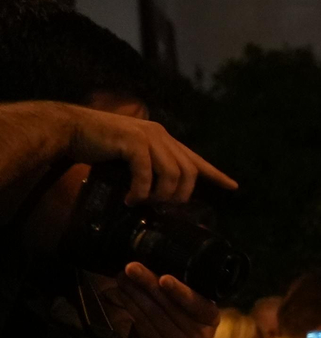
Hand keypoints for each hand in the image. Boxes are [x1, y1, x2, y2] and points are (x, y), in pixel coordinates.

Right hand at [57, 102, 237, 203]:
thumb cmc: (97, 147)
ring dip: (159, 196)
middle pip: (188, 173)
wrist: (70, 130)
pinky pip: (147, 174)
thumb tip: (160, 197)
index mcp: (163, 139)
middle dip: (179, 196)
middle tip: (161, 206)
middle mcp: (160, 135)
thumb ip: (149, 170)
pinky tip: (130, 198)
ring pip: (172, 175)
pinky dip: (140, 191)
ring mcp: (147, 136)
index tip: (233, 186)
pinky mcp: (132, 142)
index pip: (195, 159)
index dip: (215, 174)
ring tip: (142, 202)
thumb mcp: (130, 159)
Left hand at [100, 262, 220, 337]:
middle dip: (147, 283)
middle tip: (132, 267)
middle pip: (168, 304)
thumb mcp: (198, 314)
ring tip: (122, 276)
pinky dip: (129, 305)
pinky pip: (141, 322)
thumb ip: (185, 296)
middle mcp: (196, 331)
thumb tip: (156, 265)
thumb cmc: (191, 330)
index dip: (180, 292)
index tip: (164, 279)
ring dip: (133, 292)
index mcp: (209, 317)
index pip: (195, 303)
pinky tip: (121, 293)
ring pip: (151, 312)